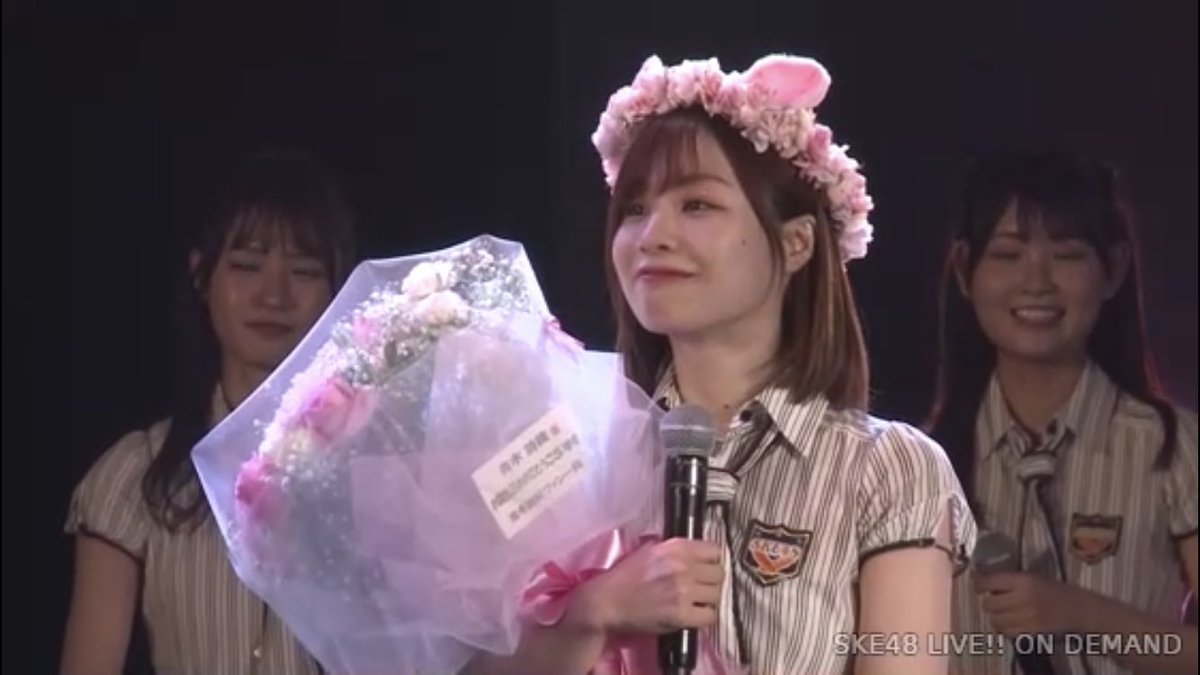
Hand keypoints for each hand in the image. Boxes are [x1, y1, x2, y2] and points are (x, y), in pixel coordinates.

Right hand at [572, 537, 722, 635]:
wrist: (606, 602)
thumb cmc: (624, 577)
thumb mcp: (648, 550)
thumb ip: (672, 549)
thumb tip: (694, 552)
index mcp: (676, 547)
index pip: (715, 551)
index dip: (712, 562)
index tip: (706, 571)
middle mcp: (683, 565)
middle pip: (719, 574)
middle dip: (712, 583)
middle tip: (701, 590)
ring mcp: (683, 590)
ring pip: (716, 596)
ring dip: (708, 601)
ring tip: (696, 604)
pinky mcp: (681, 614)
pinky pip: (710, 616)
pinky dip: (704, 618)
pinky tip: (693, 617)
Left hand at [973, 572, 1083, 635]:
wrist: (1077, 609)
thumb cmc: (1054, 589)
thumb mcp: (1032, 576)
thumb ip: (1009, 579)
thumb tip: (983, 578)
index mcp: (1022, 581)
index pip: (988, 583)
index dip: (979, 584)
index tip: (978, 584)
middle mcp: (1021, 599)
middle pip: (989, 604)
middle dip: (989, 601)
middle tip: (996, 598)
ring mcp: (1025, 618)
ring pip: (995, 620)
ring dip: (995, 615)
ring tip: (1003, 611)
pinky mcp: (1030, 633)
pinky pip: (1005, 632)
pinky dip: (1004, 627)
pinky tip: (1011, 621)